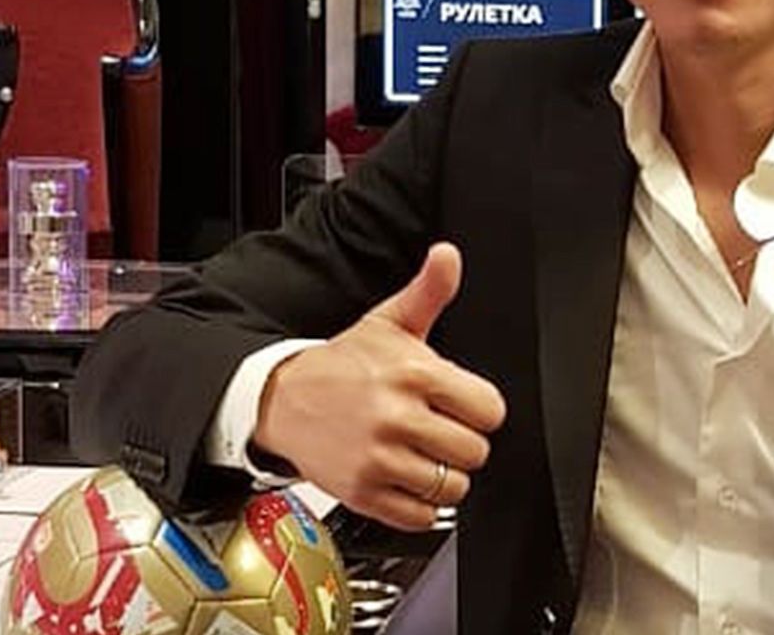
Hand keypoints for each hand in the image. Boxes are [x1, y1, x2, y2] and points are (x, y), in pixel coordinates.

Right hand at [252, 242, 506, 529]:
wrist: (284, 398)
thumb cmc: (345, 365)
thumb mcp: (389, 322)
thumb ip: (429, 292)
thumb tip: (448, 256)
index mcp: (412, 373)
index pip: (489, 410)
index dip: (480, 410)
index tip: (463, 406)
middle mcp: (396, 417)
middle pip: (475, 451)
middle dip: (464, 443)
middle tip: (441, 430)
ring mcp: (378, 459)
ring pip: (452, 487)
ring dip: (443, 475)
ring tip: (423, 454)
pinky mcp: (363, 494)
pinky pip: (421, 517)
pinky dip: (421, 505)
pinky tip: (406, 478)